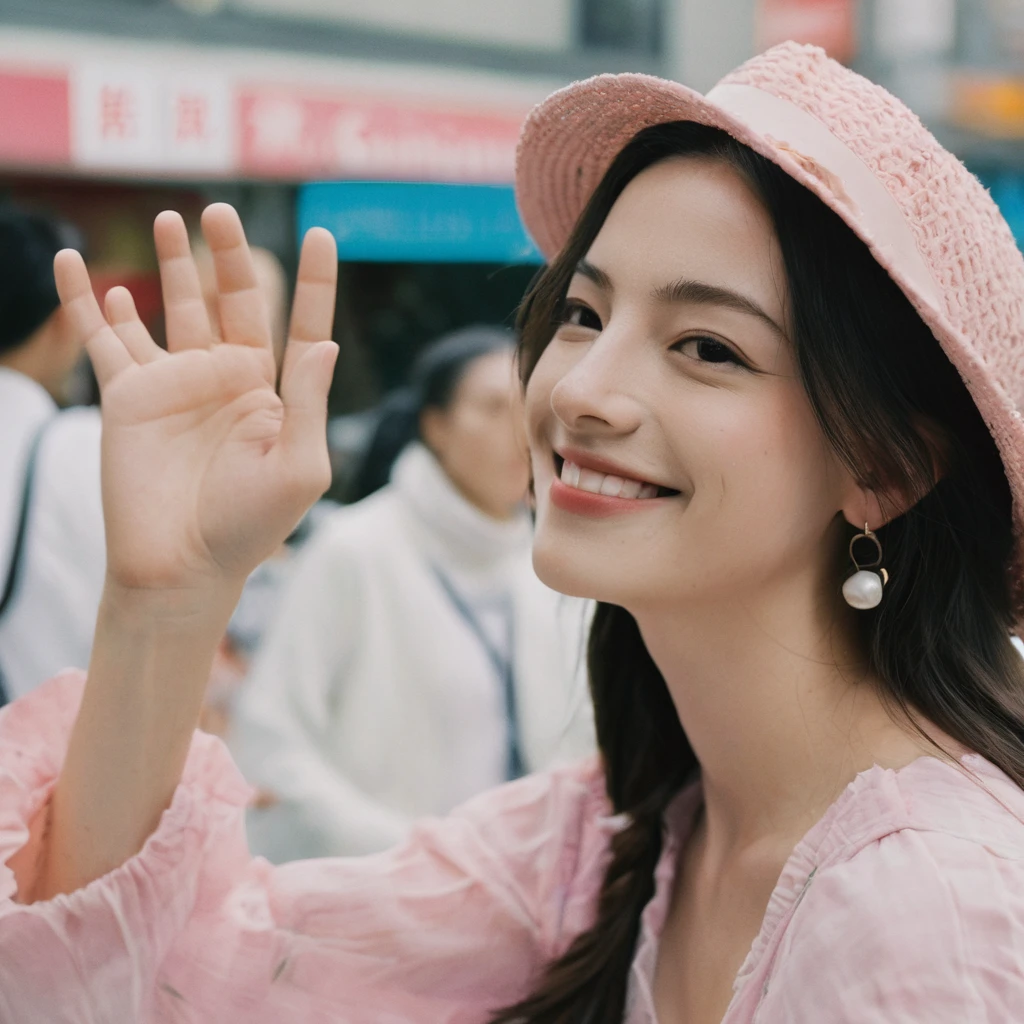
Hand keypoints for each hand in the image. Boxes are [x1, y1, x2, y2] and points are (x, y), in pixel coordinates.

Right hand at [55, 204, 338, 594]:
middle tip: (221, 211)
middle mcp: (228, 379)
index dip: (315, 283)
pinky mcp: (128, 395)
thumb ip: (308, 402)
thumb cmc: (249, 525)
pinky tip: (83, 268)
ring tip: (171, 219)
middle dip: (229, 255)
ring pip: (172, 308)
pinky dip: (89, 301)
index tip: (323, 234)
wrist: (181, 565)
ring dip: (171, 264)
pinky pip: (104, 337)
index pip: (301, 326)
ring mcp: (177, 383)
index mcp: (275, 394)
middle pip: (232, 301)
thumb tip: (327, 343)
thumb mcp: (298, 465)